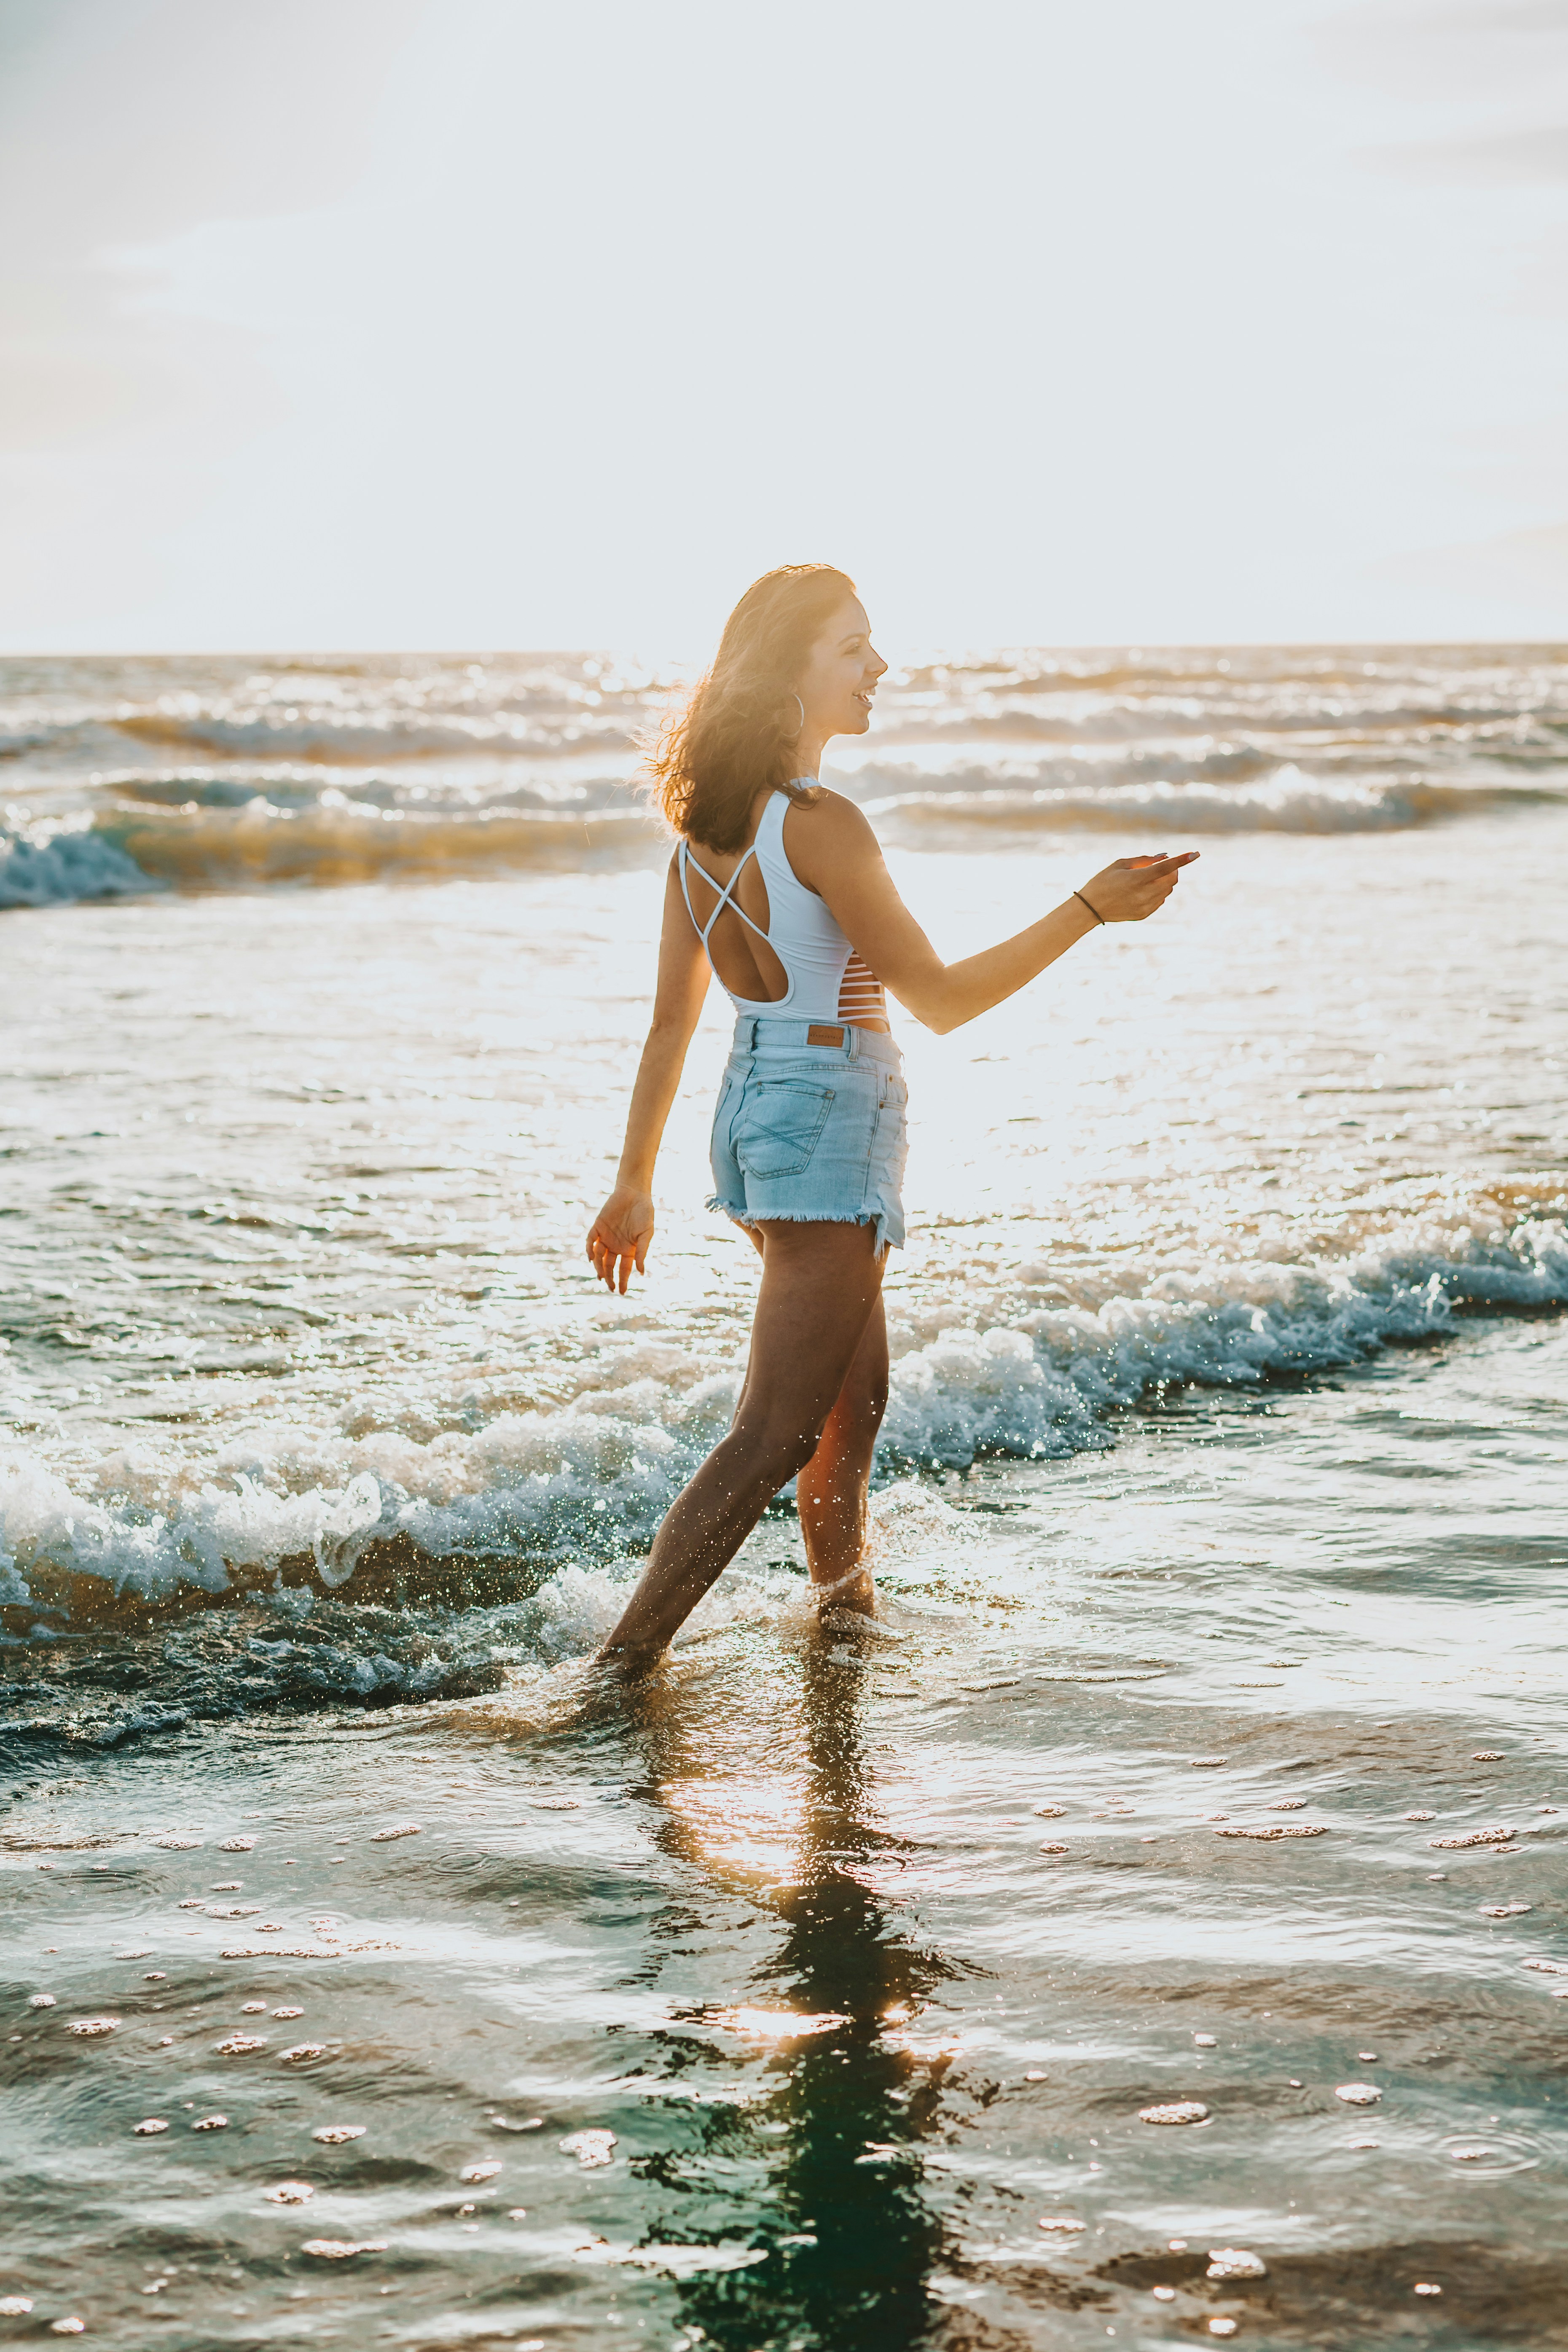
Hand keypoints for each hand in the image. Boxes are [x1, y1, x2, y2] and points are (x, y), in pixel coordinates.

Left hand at [586, 1187, 654, 1292]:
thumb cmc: (644, 1213)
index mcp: (628, 1249)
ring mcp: (605, 1237)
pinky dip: (589, 1249)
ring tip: (601, 1276)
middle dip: (609, 1278)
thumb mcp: (646, 1234)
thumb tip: (641, 1272)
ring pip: (599, 1257)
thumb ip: (642, 1252)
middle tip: (610, 1287)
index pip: (624, 1269)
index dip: (622, 1281)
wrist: (634, 1193)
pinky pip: (591, 1241)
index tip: (622, 1292)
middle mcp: (615, 1246)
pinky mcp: (597, 1227)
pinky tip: (592, 1257)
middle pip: (609, 1266)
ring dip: (599, 1267)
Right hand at [1075, 851, 1197, 923]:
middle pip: (1171, 879)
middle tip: (1160, 865)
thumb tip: (1164, 857)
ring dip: (1163, 881)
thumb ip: (1143, 860)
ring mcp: (1145, 906)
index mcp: (1137, 879)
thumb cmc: (1103, 881)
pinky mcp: (1144, 914)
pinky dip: (1157, 892)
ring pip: (1167, 890)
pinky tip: (1142, 890)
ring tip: (1145, 879)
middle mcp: (1143, 894)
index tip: (1195, 853)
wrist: (1090, 908)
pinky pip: (1160, 900)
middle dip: (1171, 870)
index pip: (1165, 868)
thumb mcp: (1120, 864)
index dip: (1182, 860)